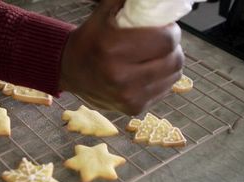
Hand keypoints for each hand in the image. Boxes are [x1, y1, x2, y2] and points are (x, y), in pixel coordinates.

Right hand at [59, 0, 183, 114]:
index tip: (164, 28)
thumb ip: (126, 1)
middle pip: (174, 60)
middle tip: (161, 42)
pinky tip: (147, 72)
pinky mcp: (133, 108)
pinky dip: (161, 79)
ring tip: (154, 57)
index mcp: (113, 49)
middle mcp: (121, 77)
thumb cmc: (89, 40)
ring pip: (173, 76)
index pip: (166, 41)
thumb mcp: (103, 14)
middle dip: (173, 48)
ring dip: (169, 64)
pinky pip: (164, 90)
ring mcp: (128, 97)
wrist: (69, 71)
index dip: (171, 32)